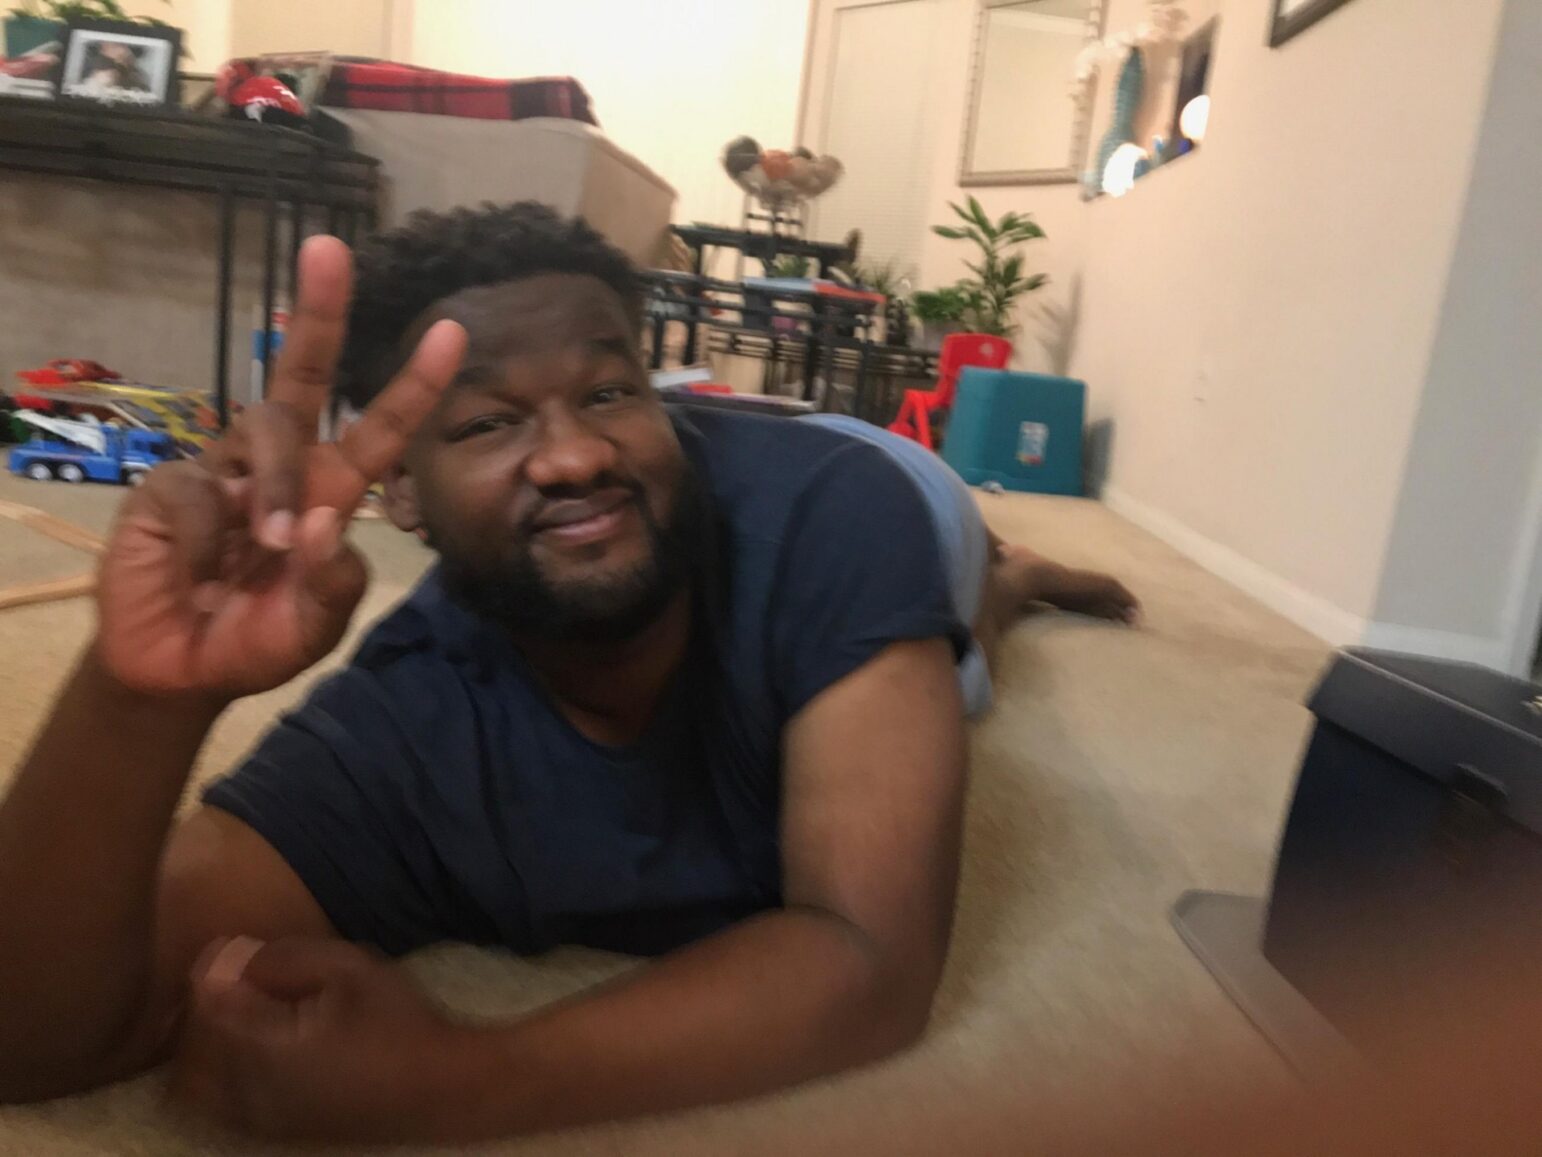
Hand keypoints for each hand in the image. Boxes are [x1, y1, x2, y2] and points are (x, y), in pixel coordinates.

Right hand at [95, 237, 466, 698]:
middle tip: (330, 248)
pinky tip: (201, 577)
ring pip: (263, 435)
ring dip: (276, 492)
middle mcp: (281, 466)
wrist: (183, 671)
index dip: (415, 382)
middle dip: (320, 311)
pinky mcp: (168, 489)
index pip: (380, 427)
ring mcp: (222, 471)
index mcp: (331, 488)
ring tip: (269, 550)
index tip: (452, 331)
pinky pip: (197, 491)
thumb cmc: (258, 638)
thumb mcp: (314, 624)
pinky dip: (207, 541)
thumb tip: (330, 525)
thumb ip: (334, 584)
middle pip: (303, 375)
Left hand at [170, 936, 478, 1143]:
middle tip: (229, 984)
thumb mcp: (351, 968)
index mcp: (268, 1048)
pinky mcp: (273, 1134)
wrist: (440, 1089)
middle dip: (198, 1014)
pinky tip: (249, 1053)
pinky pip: (216, 1112)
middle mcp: (250, 1093)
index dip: (209, 972)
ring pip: (192, 1090)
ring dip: (200, 1052)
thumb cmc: (400, 1021)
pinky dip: (214, 1082)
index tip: (229, 951)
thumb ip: (285, 959)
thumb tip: (232, 955)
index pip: (204, 1006)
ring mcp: (260, 1122)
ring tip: (236, 1019)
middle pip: (186, 1051)